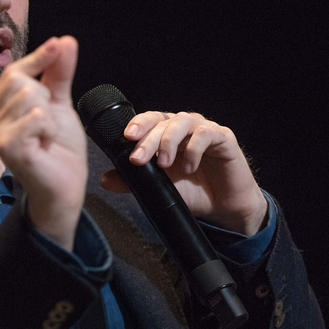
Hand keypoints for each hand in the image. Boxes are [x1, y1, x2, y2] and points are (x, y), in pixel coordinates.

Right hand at [0, 36, 86, 250]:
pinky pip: (35, 116)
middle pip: (21, 80)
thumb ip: (58, 73)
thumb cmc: (58, 147)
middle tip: (46, 124)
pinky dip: (48, 129)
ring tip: (44, 136)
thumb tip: (64, 40)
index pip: (14, 71)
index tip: (59, 44)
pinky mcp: (6, 145)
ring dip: (49, 117)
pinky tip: (43, 145)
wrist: (64, 184)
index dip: (39, 57)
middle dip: (46, 99)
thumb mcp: (59, 103)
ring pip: (30, 97)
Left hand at [100, 111, 267, 235]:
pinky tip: (189, 166)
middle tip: (138, 159)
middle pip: (162, 123)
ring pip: (182, 122)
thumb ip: (133, 182)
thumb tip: (105, 180)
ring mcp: (203, 129)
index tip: (126, 137)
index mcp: (166, 133)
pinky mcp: (223, 137)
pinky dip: (194, 148)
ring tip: (164, 164)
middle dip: (147, 140)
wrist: (223, 207)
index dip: (137, 124)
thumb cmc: (191, 192)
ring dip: (169, 141)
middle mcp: (183, 127)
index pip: (149, 121)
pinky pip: (206, 133)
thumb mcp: (158, 189)